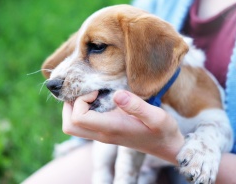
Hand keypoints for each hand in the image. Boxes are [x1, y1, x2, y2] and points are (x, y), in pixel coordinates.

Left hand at [62, 90, 184, 164]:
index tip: (96, 90)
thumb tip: (116, 94)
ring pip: (73, 127)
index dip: (80, 100)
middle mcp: (102, 134)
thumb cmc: (163, 131)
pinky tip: (97, 99)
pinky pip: (83, 124)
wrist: (166, 146)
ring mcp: (103, 135)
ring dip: (74, 108)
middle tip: (86, 91)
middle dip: (70, 106)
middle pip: (69, 126)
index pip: (78, 118)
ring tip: (90, 94)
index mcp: (111, 128)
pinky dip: (82, 110)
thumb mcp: (156, 117)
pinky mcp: (105, 132)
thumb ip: (137, 106)